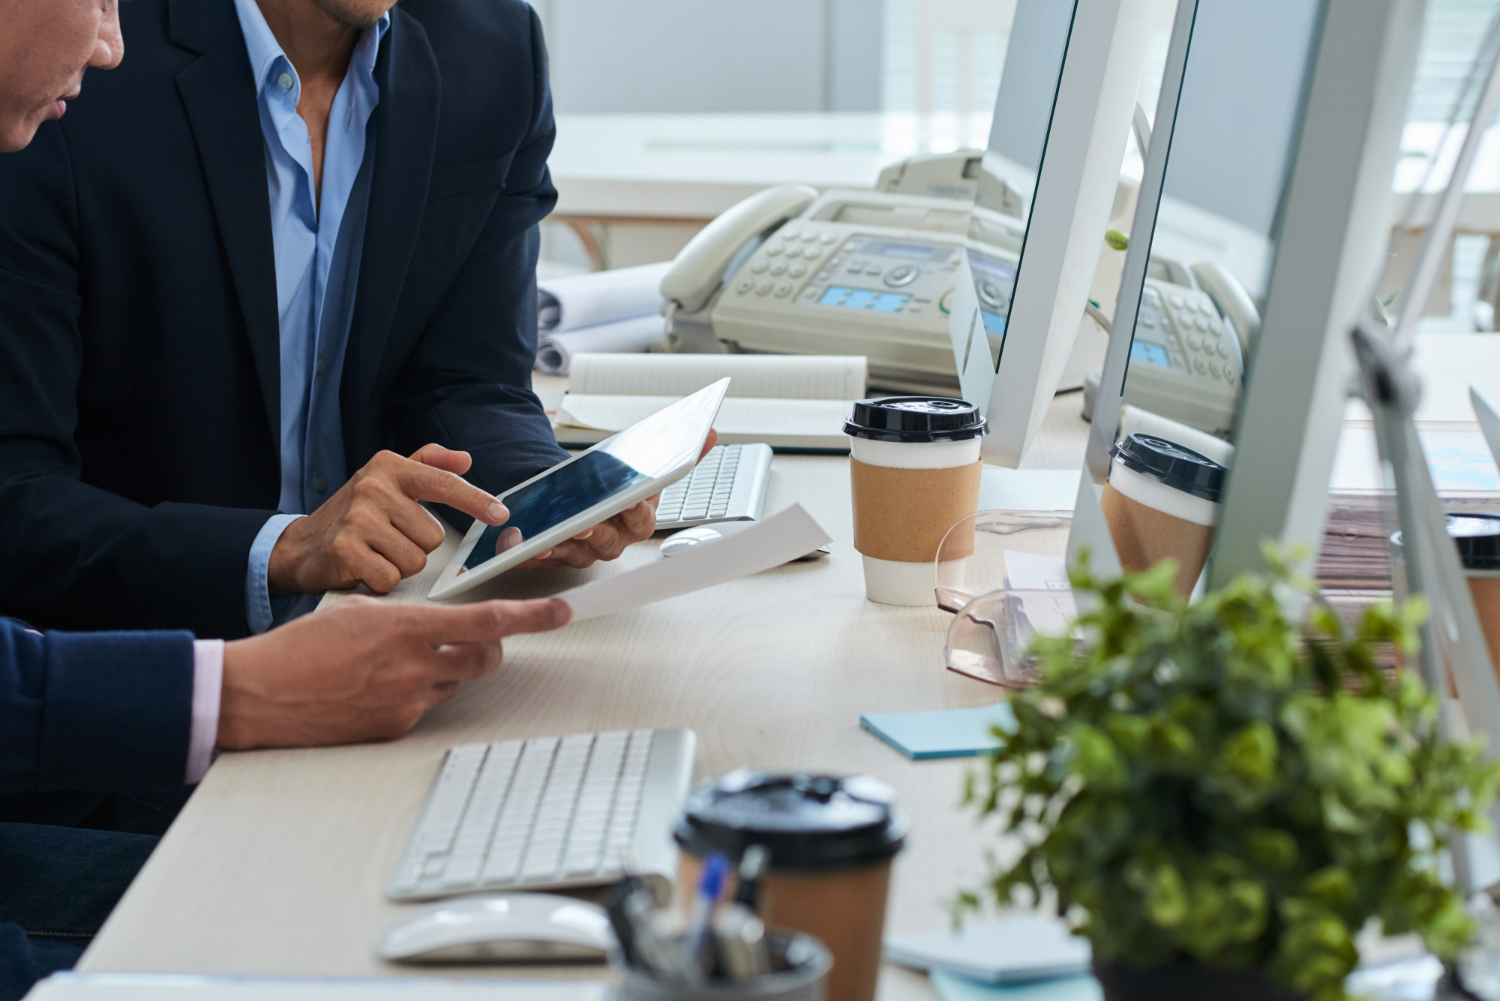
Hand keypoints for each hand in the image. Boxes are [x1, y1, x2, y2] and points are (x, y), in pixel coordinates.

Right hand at [216, 596, 570, 748]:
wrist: (260, 694)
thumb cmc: (301, 647)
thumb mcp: (359, 610)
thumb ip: (407, 616)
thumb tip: (436, 623)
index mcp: (407, 627)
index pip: (487, 621)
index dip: (533, 617)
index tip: (561, 611)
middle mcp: (415, 666)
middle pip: (486, 658)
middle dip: (490, 647)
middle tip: (476, 639)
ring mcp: (407, 702)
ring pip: (456, 682)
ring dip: (445, 670)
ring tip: (398, 663)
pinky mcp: (396, 729)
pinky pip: (426, 707)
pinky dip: (416, 693)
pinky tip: (377, 688)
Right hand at [269, 445, 507, 595]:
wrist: (300, 546)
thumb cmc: (352, 515)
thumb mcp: (386, 480)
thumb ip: (427, 465)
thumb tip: (465, 459)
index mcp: (388, 467)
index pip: (443, 484)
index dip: (475, 500)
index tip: (501, 514)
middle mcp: (373, 487)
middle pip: (432, 537)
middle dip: (415, 546)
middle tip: (387, 541)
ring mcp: (357, 518)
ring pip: (414, 560)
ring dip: (399, 565)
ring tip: (375, 554)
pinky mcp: (345, 550)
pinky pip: (391, 577)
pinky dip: (381, 580)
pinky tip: (363, 568)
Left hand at [518, 430, 719, 568]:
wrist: (582, 500)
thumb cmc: (613, 485)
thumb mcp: (643, 468)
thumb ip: (680, 455)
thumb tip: (711, 433)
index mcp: (639, 521)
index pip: (642, 518)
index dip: (636, 510)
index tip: (631, 500)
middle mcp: (615, 541)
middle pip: (608, 539)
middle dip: (596, 530)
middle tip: (585, 523)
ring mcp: (586, 551)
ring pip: (574, 550)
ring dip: (560, 544)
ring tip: (546, 535)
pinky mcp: (557, 555)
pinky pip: (545, 556)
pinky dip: (532, 551)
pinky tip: (519, 541)